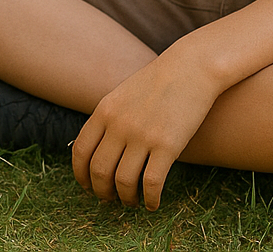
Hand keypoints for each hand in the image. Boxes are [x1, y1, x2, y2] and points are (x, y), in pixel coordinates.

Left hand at [70, 50, 221, 210]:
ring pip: (124, 181)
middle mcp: (119, 125)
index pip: (81, 150)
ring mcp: (142, 135)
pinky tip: (153, 204)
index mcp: (104, 111)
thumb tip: (99, 147)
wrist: (191, 68)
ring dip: (126, 198)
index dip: (81, 174)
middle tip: (110, 200)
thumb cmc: (159, 82)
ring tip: (132, 203)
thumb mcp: (123, 94)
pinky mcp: (168, 145)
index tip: (87, 186)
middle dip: (102, 191)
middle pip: (99, 170)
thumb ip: (109, 118)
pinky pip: (152, 183)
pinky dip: (151, 200)